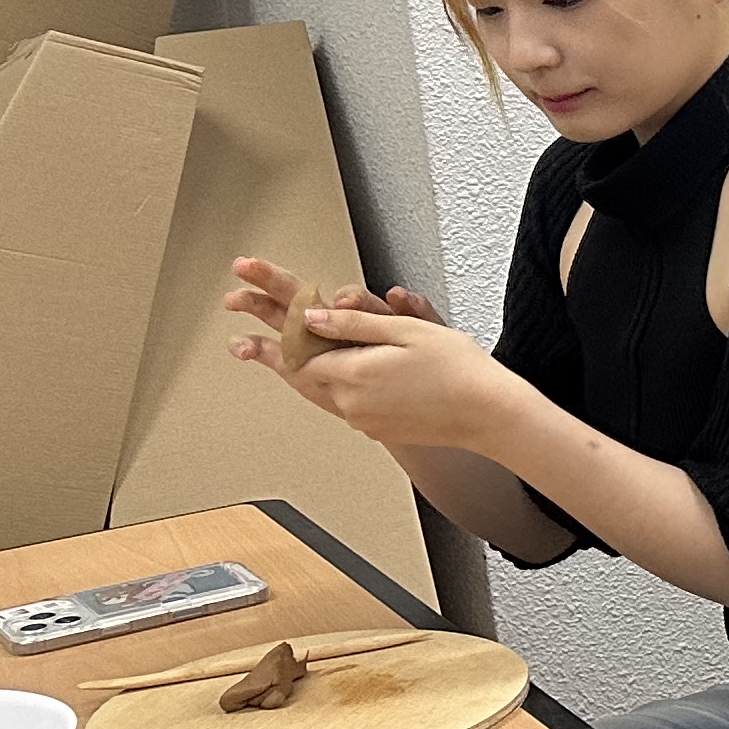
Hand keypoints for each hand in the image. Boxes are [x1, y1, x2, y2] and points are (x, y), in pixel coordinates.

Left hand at [230, 282, 519, 447]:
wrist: (489, 414)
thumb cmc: (460, 371)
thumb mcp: (407, 331)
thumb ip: (354, 323)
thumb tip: (313, 316)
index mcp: (353, 373)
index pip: (297, 344)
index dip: (274, 319)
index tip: (248, 299)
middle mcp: (349, 401)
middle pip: (297, 372)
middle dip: (268, 351)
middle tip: (240, 341)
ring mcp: (362, 419)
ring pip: (314, 390)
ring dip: (292, 370)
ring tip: (266, 357)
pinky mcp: (376, 429)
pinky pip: (337, 403)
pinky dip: (322, 386)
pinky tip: (324, 378)